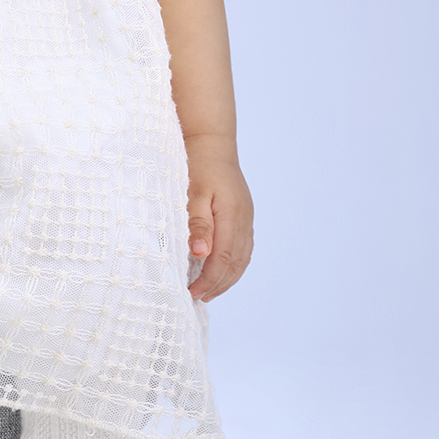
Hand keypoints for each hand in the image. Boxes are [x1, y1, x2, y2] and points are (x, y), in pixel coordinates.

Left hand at [184, 136, 253, 301]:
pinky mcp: (244, 215)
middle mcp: (244, 220)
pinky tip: (221, 270)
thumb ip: (197, 224)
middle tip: (198, 297)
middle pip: (236, 263)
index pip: (223, 259)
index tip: (192, 292)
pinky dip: (233, 264)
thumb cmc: (197, 165)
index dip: (209, 280)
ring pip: (242, 258)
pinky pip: (243, 248)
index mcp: (232, 216)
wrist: (211, 141)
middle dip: (218, 284)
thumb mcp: (192, 193)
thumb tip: (200, 255)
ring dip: (227, 278)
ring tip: (209, 291)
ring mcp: (247, 218)